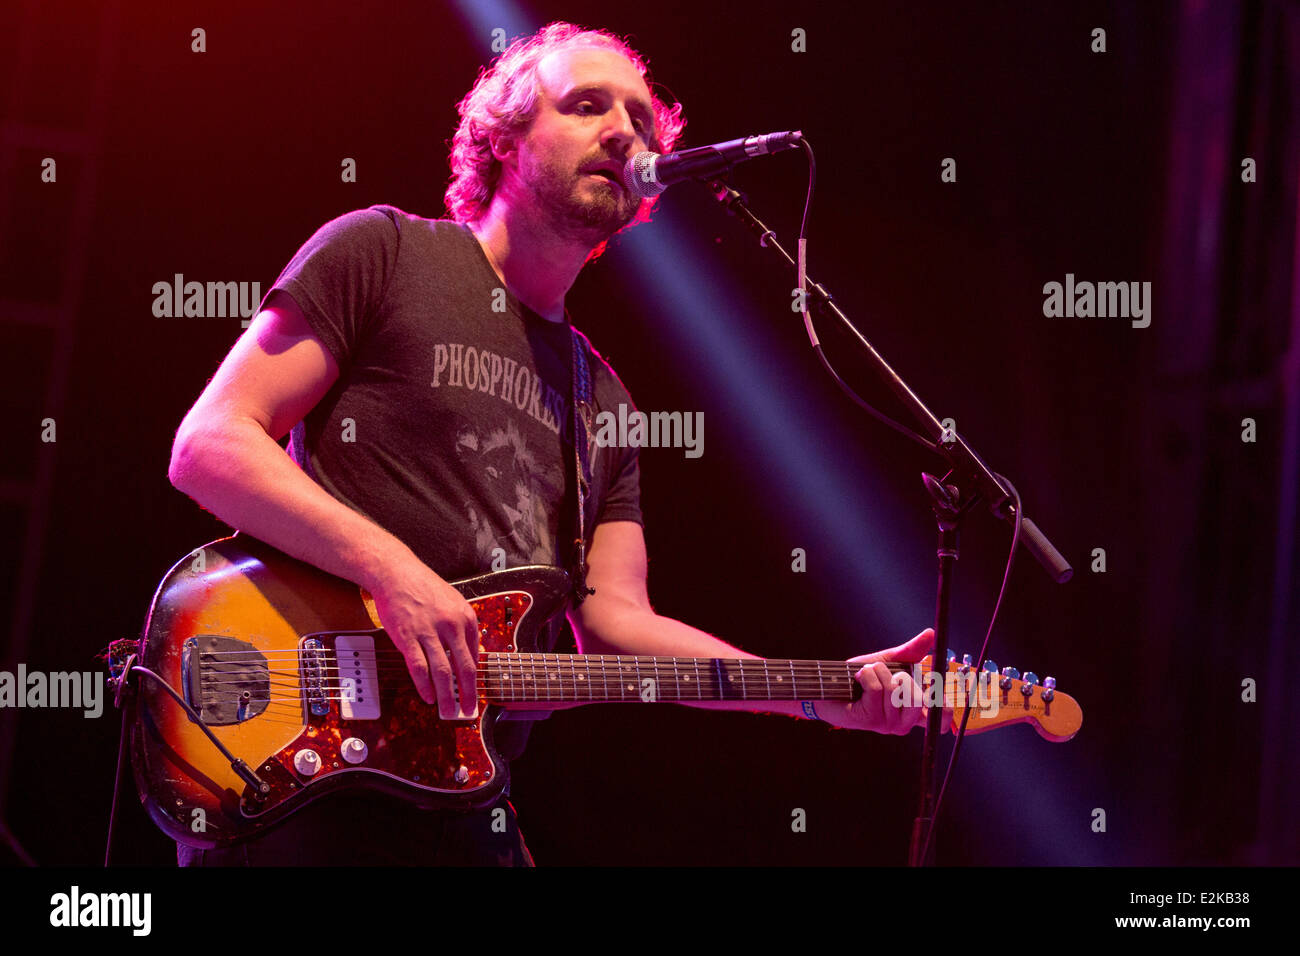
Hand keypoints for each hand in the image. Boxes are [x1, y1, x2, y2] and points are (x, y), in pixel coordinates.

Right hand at [368, 555, 479, 718]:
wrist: (396, 573)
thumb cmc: (423, 588)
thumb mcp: (453, 603)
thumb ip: (462, 627)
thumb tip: (470, 654)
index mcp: (466, 617)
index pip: (475, 655)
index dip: (474, 678)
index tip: (473, 691)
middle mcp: (451, 625)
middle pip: (464, 668)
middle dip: (468, 694)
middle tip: (468, 710)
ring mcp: (429, 632)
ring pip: (443, 672)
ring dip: (447, 696)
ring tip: (448, 710)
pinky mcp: (408, 637)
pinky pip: (419, 667)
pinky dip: (424, 686)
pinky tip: (427, 696)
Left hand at [818, 628, 943, 734]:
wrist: (831, 684)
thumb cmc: (861, 677)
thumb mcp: (890, 661)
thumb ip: (912, 651)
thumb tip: (931, 634)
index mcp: (913, 711)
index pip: (940, 719)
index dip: (944, 706)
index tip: (936, 688)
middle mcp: (903, 722)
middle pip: (917, 699)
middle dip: (900, 677)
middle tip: (887, 674)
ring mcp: (888, 724)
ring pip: (894, 690)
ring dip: (878, 672)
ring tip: (867, 674)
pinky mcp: (871, 720)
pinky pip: (876, 689)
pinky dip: (866, 675)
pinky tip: (859, 679)